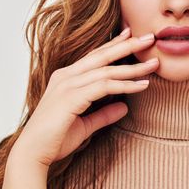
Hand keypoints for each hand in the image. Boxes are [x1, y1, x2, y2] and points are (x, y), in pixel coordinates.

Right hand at [11, 28, 158, 166]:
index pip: (93, 57)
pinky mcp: (72, 97)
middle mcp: (66, 77)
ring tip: (155, 64)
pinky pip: (105, 86)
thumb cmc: (55, 139)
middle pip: (102, 56)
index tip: (130, 35)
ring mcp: (68, 85)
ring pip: (107, 70)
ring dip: (134, 67)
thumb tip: (124, 107)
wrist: (34, 153)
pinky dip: (126, 85)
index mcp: (66, 79)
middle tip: (150, 38)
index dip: (113, 45)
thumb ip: (104, 114)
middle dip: (128, 45)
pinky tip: (142, 85)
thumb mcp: (85, 125)